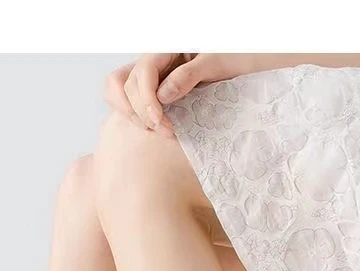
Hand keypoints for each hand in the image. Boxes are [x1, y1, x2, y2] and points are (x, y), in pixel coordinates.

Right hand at [104, 54, 243, 133]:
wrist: (242, 63)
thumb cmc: (232, 57)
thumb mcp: (215, 62)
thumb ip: (188, 76)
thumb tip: (162, 96)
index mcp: (166, 49)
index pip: (142, 73)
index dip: (146, 100)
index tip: (159, 121)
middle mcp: (153, 61)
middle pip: (126, 85)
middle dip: (141, 113)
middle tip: (165, 132)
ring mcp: (149, 76)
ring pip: (118, 91)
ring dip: (131, 115)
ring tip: (155, 130)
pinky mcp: (150, 91)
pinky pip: (125, 100)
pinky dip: (130, 115)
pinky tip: (149, 126)